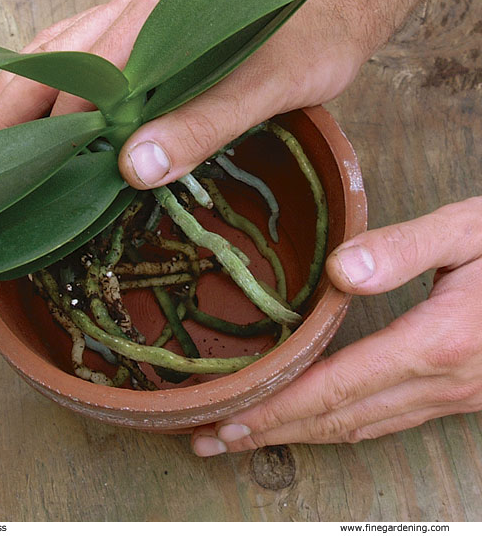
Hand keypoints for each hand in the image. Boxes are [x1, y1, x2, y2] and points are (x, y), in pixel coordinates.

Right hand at [0, 0, 371, 186]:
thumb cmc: (312, 42)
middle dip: (13, 103)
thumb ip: (204, 124)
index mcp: (167, 13)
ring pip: (61, 46)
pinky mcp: (149, 17)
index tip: (37, 176)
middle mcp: (143, 1)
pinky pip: (83, 42)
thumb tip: (131, 168)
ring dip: (21, 87)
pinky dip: (49, 75)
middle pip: (57, 54)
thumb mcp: (270, 88)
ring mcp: (142, 5)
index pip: (92, 76)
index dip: (61, 128)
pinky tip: (33, 99)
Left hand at [191, 197, 481, 455]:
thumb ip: (403, 248)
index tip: (229, 419)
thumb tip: (341, 271)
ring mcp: (455, 397)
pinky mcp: (461, 396)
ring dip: (302, 436)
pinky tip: (317, 423)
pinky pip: (389, 421)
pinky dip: (342, 427)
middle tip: (213, 440)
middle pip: (342, 420)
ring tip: (248, 437)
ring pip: (364, 429)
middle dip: (272, 433)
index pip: (338, 386)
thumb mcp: (467, 230)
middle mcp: (443, 382)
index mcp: (437, 341)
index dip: (279, 408)